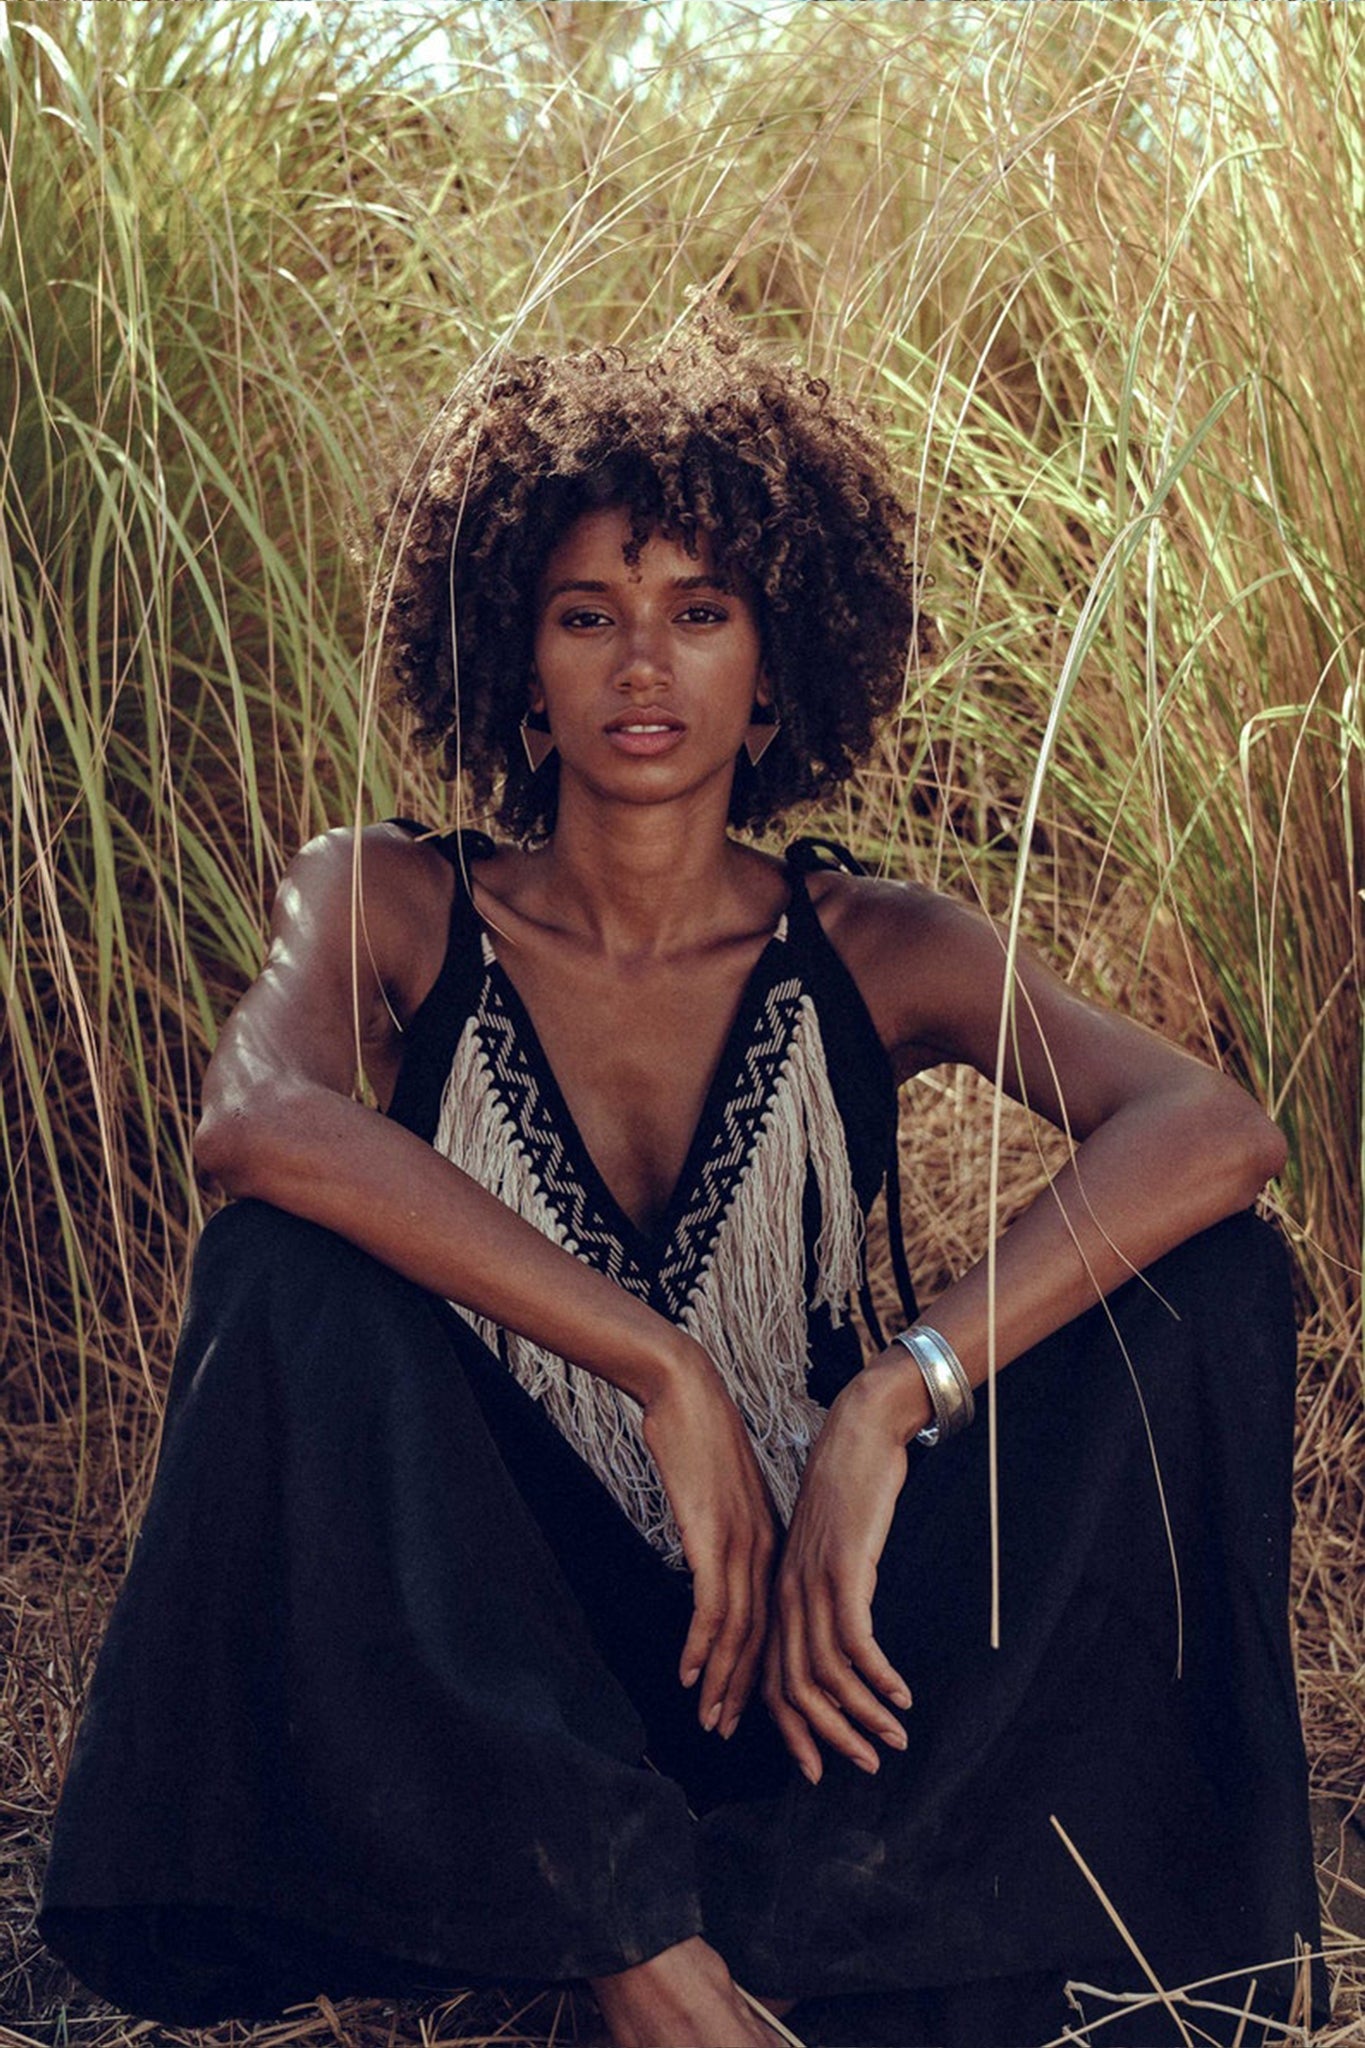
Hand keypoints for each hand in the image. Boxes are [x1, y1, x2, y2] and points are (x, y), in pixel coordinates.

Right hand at [641, 1353, 778, 1738]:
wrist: (688, 1390)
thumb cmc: (702, 1437)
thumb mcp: (727, 1494)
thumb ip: (733, 1531)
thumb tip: (721, 1561)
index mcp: (774, 1543)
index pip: (777, 1625)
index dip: (769, 1675)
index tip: (757, 1712)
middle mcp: (765, 1551)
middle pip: (767, 1640)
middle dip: (760, 1697)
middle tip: (744, 1737)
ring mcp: (741, 1544)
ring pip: (741, 1632)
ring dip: (726, 1682)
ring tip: (714, 1722)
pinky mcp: (714, 1535)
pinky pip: (712, 1603)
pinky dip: (702, 1645)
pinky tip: (688, 1675)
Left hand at [763, 1362, 914, 1781]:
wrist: (859, 1432)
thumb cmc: (849, 1489)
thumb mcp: (829, 1549)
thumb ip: (827, 1589)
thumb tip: (842, 1633)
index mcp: (780, 1593)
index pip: (773, 1679)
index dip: (792, 1730)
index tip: (818, 1768)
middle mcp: (788, 1594)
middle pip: (796, 1688)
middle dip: (830, 1737)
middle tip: (865, 1766)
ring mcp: (812, 1582)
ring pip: (826, 1673)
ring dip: (863, 1714)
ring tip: (894, 1738)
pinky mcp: (843, 1568)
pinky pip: (855, 1639)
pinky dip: (877, 1675)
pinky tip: (900, 1696)